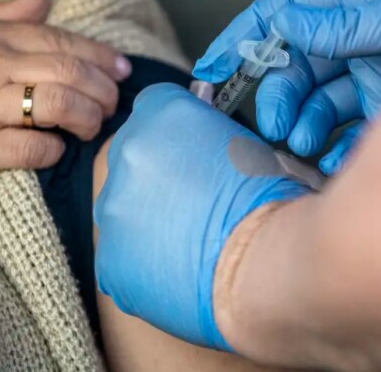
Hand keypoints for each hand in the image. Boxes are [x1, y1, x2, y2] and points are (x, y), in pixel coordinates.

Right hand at [0, 0, 131, 185]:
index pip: (59, 40)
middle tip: (114, 102)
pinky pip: (32, 148)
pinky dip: (54, 150)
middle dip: (102, 87)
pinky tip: (58, 150)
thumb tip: (47, 1)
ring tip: (93, 125)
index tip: (121, 69)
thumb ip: (3, 16)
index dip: (98, 55)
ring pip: (58, 104)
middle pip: (68, 70)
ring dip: (87, 116)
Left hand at [94, 83, 311, 349]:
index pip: (155, 108)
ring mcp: (113, 206)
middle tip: (194, 202)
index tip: (191, 152)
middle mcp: (128, 151)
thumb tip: (204, 140)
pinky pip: (121, 258)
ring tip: (191, 243)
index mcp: (163, 112)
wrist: (264, 257)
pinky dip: (145, 265)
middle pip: (131, 157)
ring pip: (122, 209)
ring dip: (147, 221)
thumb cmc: (271, 197)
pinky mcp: (109, 259)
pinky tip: (180, 272)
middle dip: (156, 176)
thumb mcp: (247, 140)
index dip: (175, 133)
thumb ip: (209, 132)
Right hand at [193, 0, 380, 172]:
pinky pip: (340, 128)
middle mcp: (362, 39)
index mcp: (361, 3)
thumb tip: (289, 24)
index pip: (287, 12)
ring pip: (313, 99)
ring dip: (296, 121)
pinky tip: (322, 153)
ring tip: (297, 139)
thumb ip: (347, 22)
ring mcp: (374, 77)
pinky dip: (323, 143)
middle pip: (294, 62)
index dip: (246, 35)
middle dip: (272, 89)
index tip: (214, 64)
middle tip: (268, 119)